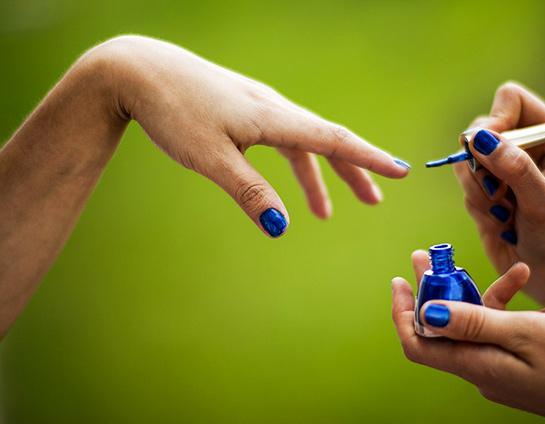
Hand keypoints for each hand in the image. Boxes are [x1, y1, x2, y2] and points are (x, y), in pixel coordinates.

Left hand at [90, 36, 409, 236]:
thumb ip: (248, 191)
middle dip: (353, 171)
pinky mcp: (244, 110)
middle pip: (326, 141)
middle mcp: (274, 108)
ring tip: (325, 213)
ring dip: (320, 176)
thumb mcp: (210, 158)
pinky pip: (281, 140)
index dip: (369, 158)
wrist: (139, 71)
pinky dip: (291, 164)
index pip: (334, 140)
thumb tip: (282, 227)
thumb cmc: (173, 111)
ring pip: (303, 143)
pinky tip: (286, 184)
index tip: (401, 171)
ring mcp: (259, 108)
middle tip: (375, 200)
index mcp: (273, 117)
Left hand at [391, 251, 544, 423]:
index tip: (400, 280)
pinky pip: (507, 335)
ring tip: (516, 270)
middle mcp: (481, 370)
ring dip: (487, 295)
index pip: (418, 343)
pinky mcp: (519, 367)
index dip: (403, 312)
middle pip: (446, 328)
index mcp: (475, 364)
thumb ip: (473, 322)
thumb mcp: (524, 333)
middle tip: (432, 255)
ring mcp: (500, 369)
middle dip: (439, 289)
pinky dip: (518, 313)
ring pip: (479, 326)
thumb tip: (426, 313)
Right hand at [453, 82, 544, 302]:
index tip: (489, 150)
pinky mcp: (485, 184)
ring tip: (503, 212)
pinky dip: (474, 202)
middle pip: (480, 127)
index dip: (495, 120)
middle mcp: (525, 142)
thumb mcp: (541, 202)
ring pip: (465, 156)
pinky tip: (498, 220)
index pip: (510, 99)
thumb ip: (515, 169)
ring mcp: (502, 163)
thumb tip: (480, 138)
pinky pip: (462, 180)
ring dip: (478, 188)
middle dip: (482, 164)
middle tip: (498, 192)